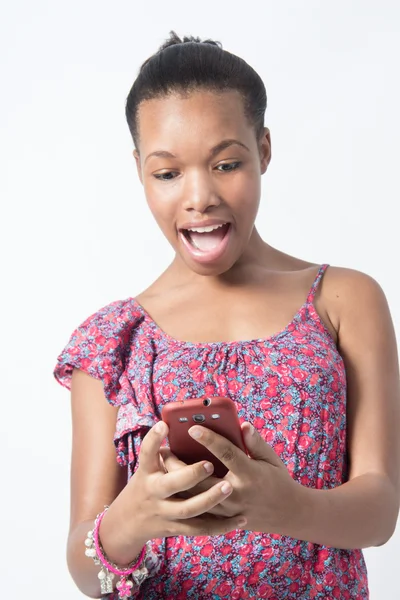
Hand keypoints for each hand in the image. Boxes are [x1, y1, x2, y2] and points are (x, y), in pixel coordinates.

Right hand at [101, 421, 245, 563]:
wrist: (128, 522)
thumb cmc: (146, 483)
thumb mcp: (147, 467)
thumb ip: (162, 452)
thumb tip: (182, 428)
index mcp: (147, 472)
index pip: (146, 453)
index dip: (153, 439)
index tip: (164, 425)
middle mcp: (153, 492)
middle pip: (171, 485)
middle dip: (191, 474)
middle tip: (210, 464)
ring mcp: (164, 512)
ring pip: (188, 509)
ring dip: (209, 499)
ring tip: (228, 487)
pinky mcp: (176, 528)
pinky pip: (200, 529)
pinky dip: (220, 526)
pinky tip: (240, 519)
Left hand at [162, 422, 302, 534]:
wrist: (287, 514)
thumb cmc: (277, 479)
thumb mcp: (271, 458)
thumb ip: (256, 442)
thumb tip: (243, 425)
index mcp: (250, 473)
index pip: (226, 453)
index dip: (209, 439)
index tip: (192, 428)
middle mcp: (237, 493)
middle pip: (201, 478)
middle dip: (180, 465)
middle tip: (164, 451)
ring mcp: (228, 509)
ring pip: (195, 497)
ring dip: (177, 482)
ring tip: (162, 466)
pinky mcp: (223, 520)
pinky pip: (198, 510)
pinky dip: (183, 497)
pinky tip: (171, 485)